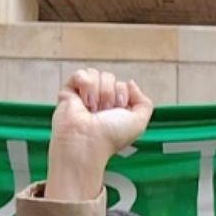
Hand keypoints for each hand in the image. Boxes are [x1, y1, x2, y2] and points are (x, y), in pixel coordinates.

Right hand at [45, 69, 153, 201]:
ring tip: (92, 110)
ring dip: (98, 93)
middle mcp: (101, 101)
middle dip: (110, 94)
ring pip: (96, 74)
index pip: (123, 85)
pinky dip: (85, 86)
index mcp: (116, 108)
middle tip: (103, 112)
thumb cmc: (110, 137)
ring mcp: (85, 95)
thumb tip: (131, 83)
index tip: (117, 111)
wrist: (86, 141)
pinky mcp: (70, 90)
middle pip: (110, 78)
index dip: (122, 96)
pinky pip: (81, 74)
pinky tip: (83, 102)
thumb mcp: (138, 123)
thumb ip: (144, 103)